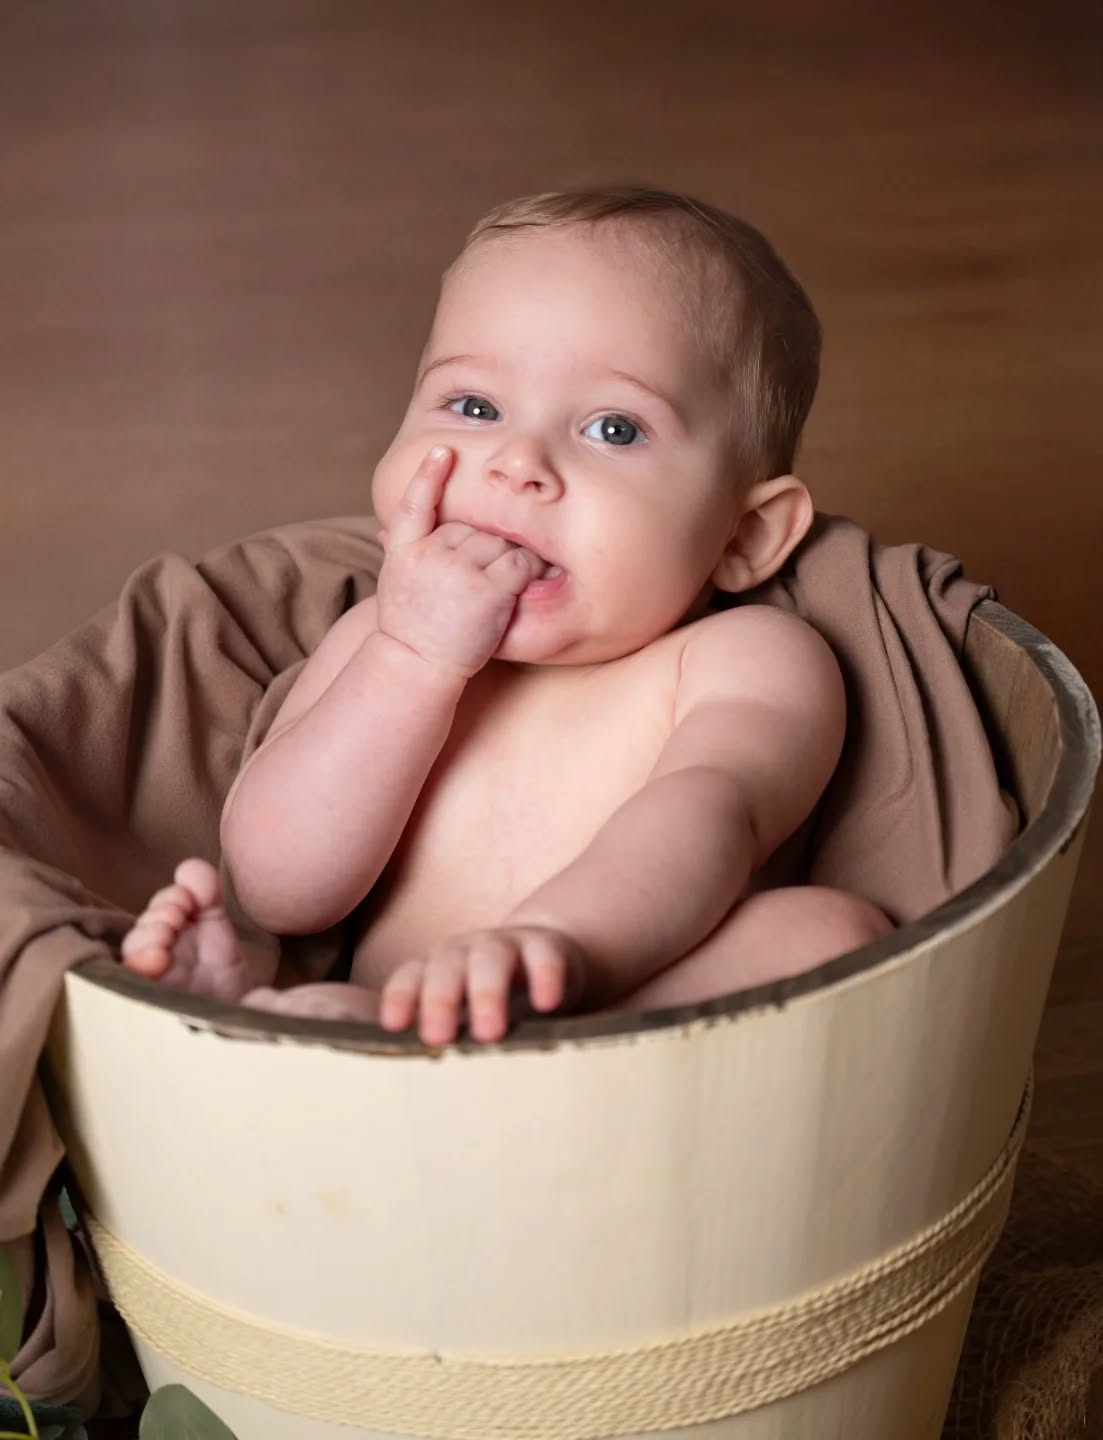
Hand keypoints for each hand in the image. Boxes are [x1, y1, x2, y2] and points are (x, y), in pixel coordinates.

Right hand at [376, 446, 546, 677]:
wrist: (415, 666)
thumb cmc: (410, 628)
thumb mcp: (394, 583)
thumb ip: (396, 550)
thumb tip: (383, 529)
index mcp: (404, 550)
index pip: (415, 503)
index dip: (428, 475)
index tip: (443, 452)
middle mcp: (431, 553)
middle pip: (475, 527)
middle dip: (485, 547)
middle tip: (484, 578)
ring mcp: (459, 570)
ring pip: (501, 543)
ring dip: (510, 560)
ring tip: (501, 587)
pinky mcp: (488, 589)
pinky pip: (521, 564)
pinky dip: (530, 570)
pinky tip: (524, 584)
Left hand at [379, 925, 584, 1044]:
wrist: (549, 949)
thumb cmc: (493, 994)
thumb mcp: (464, 1012)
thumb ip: (446, 1037)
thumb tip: (422, 1091)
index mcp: (439, 967)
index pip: (412, 975)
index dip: (401, 996)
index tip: (393, 1025)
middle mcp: (467, 951)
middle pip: (446, 967)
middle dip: (439, 1000)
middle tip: (437, 1037)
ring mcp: (506, 945)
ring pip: (491, 960)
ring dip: (487, 993)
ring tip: (489, 1033)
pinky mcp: (547, 946)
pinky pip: (544, 957)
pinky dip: (544, 976)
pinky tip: (546, 1004)